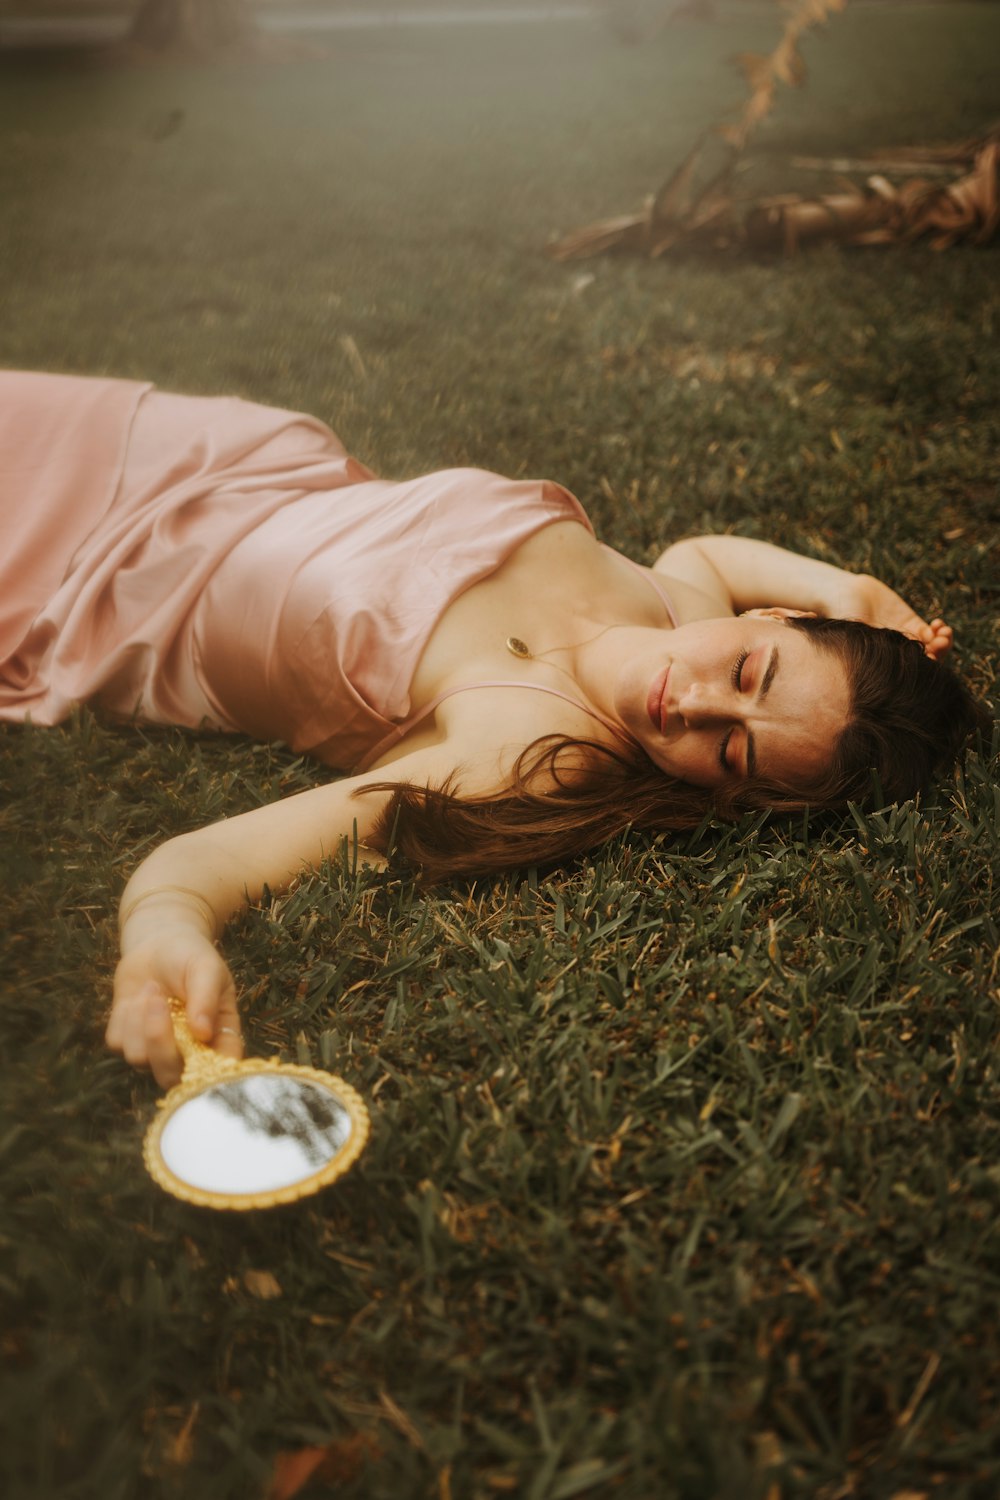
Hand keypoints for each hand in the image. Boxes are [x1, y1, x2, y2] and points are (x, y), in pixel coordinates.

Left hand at [107, 928, 242, 1088]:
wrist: (158, 942)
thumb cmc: (191, 955)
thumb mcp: (206, 968)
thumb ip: (206, 998)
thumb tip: (203, 1033)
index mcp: (217, 1038)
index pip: (216, 1070)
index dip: (207, 1071)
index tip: (196, 1044)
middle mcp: (186, 1052)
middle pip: (170, 1076)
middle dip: (159, 1042)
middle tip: (159, 1001)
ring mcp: (154, 1049)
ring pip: (139, 1059)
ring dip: (141, 1020)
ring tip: (153, 990)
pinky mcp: (126, 1041)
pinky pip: (117, 1044)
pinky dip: (123, 1018)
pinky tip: (137, 998)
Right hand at [834, 575, 953, 659]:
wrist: (842, 593)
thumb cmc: (841, 616)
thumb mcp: (855, 632)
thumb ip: (871, 646)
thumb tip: (890, 666)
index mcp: (883, 658)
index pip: (910, 671)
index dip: (925, 668)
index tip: (931, 657)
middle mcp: (895, 651)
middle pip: (925, 661)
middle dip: (939, 653)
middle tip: (942, 642)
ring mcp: (904, 636)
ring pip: (931, 646)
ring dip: (942, 641)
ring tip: (945, 632)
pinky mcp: (909, 622)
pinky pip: (930, 631)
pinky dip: (937, 630)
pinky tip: (937, 624)